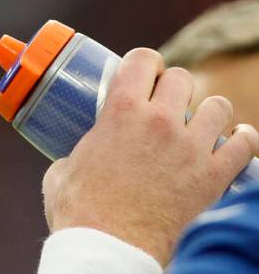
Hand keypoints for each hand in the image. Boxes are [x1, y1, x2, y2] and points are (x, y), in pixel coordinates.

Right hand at [42, 47, 258, 265]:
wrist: (110, 246)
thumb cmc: (81, 209)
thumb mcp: (65, 165)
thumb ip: (79, 149)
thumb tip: (80, 154)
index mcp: (121, 110)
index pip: (143, 59)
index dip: (145, 62)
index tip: (144, 74)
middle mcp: (160, 121)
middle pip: (182, 78)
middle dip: (173, 86)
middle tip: (165, 103)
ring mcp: (191, 148)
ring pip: (218, 106)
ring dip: (208, 111)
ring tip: (198, 124)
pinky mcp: (213, 177)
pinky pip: (245, 146)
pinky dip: (243, 141)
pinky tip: (235, 142)